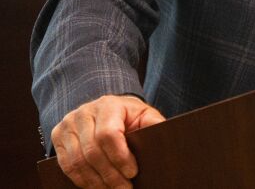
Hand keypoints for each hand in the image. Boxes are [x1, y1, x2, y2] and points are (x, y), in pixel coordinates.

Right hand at [51, 94, 165, 188]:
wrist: (104, 109)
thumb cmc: (128, 115)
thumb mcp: (144, 115)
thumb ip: (153, 123)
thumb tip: (164, 135)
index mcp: (108, 105)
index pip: (108, 134)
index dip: (120, 157)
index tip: (133, 173)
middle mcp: (84, 112)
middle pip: (92, 152)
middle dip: (110, 175)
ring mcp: (68, 124)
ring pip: (77, 161)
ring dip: (95, 181)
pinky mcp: (57, 136)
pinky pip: (66, 165)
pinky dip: (82, 180)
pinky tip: (96, 186)